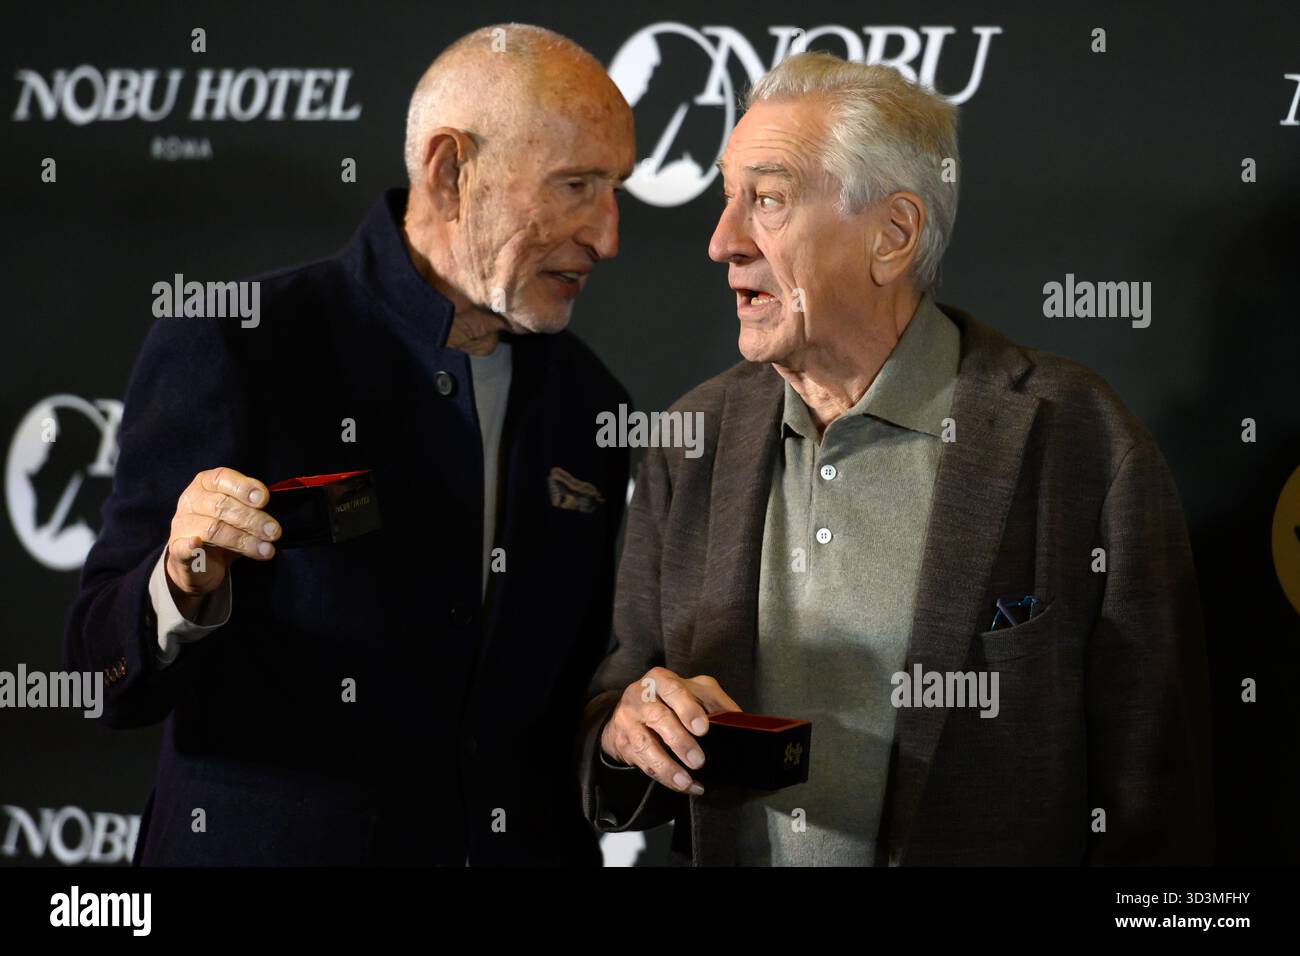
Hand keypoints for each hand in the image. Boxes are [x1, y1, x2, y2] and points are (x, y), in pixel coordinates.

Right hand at [164, 467, 278, 616]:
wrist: (200, 563)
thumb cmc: (225, 530)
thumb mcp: (239, 512)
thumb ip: (252, 506)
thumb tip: (276, 507)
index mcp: (205, 485)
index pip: (222, 478)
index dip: (243, 487)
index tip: (264, 499)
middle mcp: (191, 501)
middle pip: (221, 505)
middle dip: (252, 519)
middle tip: (274, 532)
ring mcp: (182, 525)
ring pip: (213, 529)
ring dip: (244, 540)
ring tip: (266, 549)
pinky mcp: (177, 550)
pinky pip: (181, 547)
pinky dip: (190, 546)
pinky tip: (198, 545)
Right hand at [600, 667, 740, 794]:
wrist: (630, 712)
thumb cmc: (669, 700)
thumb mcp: (694, 691)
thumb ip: (715, 702)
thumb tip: (740, 721)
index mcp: (660, 679)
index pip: (673, 689)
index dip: (687, 708)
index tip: (703, 728)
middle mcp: (639, 696)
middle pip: (658, 717)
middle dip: (680, 742)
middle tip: (698, 761)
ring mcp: (628, 720)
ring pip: (645, 744)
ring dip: (668, 767)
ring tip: (687, 781)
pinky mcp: (623, 743)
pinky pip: (643, 763)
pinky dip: (665, 778)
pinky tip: (683, 785)